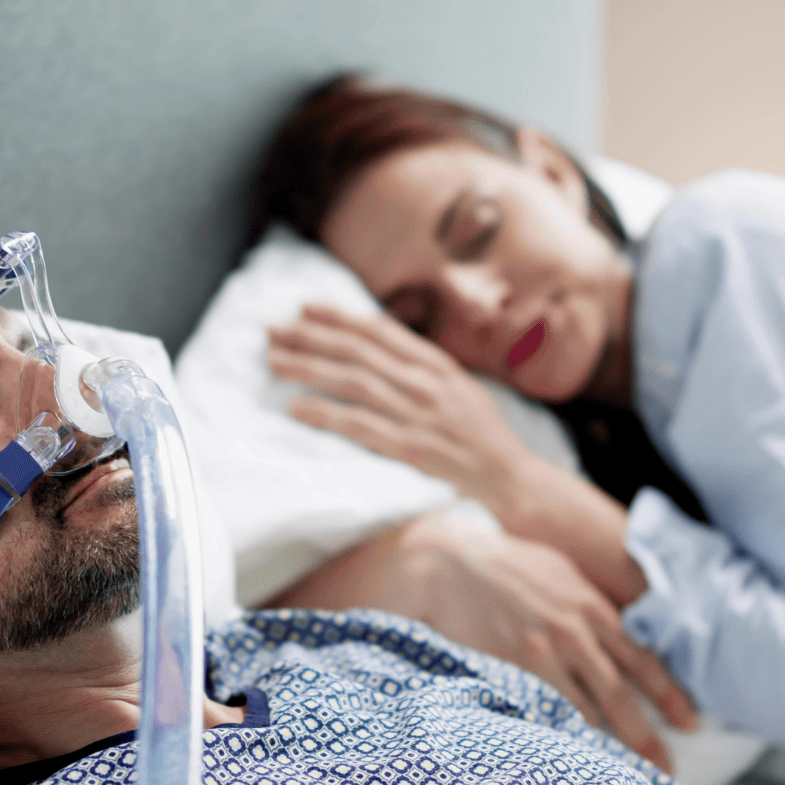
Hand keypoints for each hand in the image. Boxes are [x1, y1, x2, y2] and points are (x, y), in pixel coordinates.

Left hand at [267, 304, 533, 504]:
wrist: (511, 477)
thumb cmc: (483, 435)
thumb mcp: (460, 387)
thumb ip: (423, 368)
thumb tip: (381, 346)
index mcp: (438, 365)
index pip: (381, 331)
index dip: (340, 316)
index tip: (305, 306)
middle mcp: (426, 384)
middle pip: (358, 351)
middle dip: (311, 336)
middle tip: (273, 329)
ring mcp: (418, 415)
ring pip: (353, 381)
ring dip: (309, 368)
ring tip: (273, 361)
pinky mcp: (409, 448)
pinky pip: (359, 426)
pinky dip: (326, 414)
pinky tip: (296, 407)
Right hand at [274, 512, 696, 767]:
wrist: (453, 565)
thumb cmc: (512, 567)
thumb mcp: (566, 575)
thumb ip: (597, 606)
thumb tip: (632, 632)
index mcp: (592, 609)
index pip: (643, 660)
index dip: (670, 695)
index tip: (691, 723)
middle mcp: (573, 634)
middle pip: (619, 696)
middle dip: (646, 736)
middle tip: (666, 768)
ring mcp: (539, 655)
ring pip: (582, 711)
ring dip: (603, 743)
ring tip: (621, 774)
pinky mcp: (509, 671)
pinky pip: (542, 713)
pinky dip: (559, 736)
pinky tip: (570, 757)